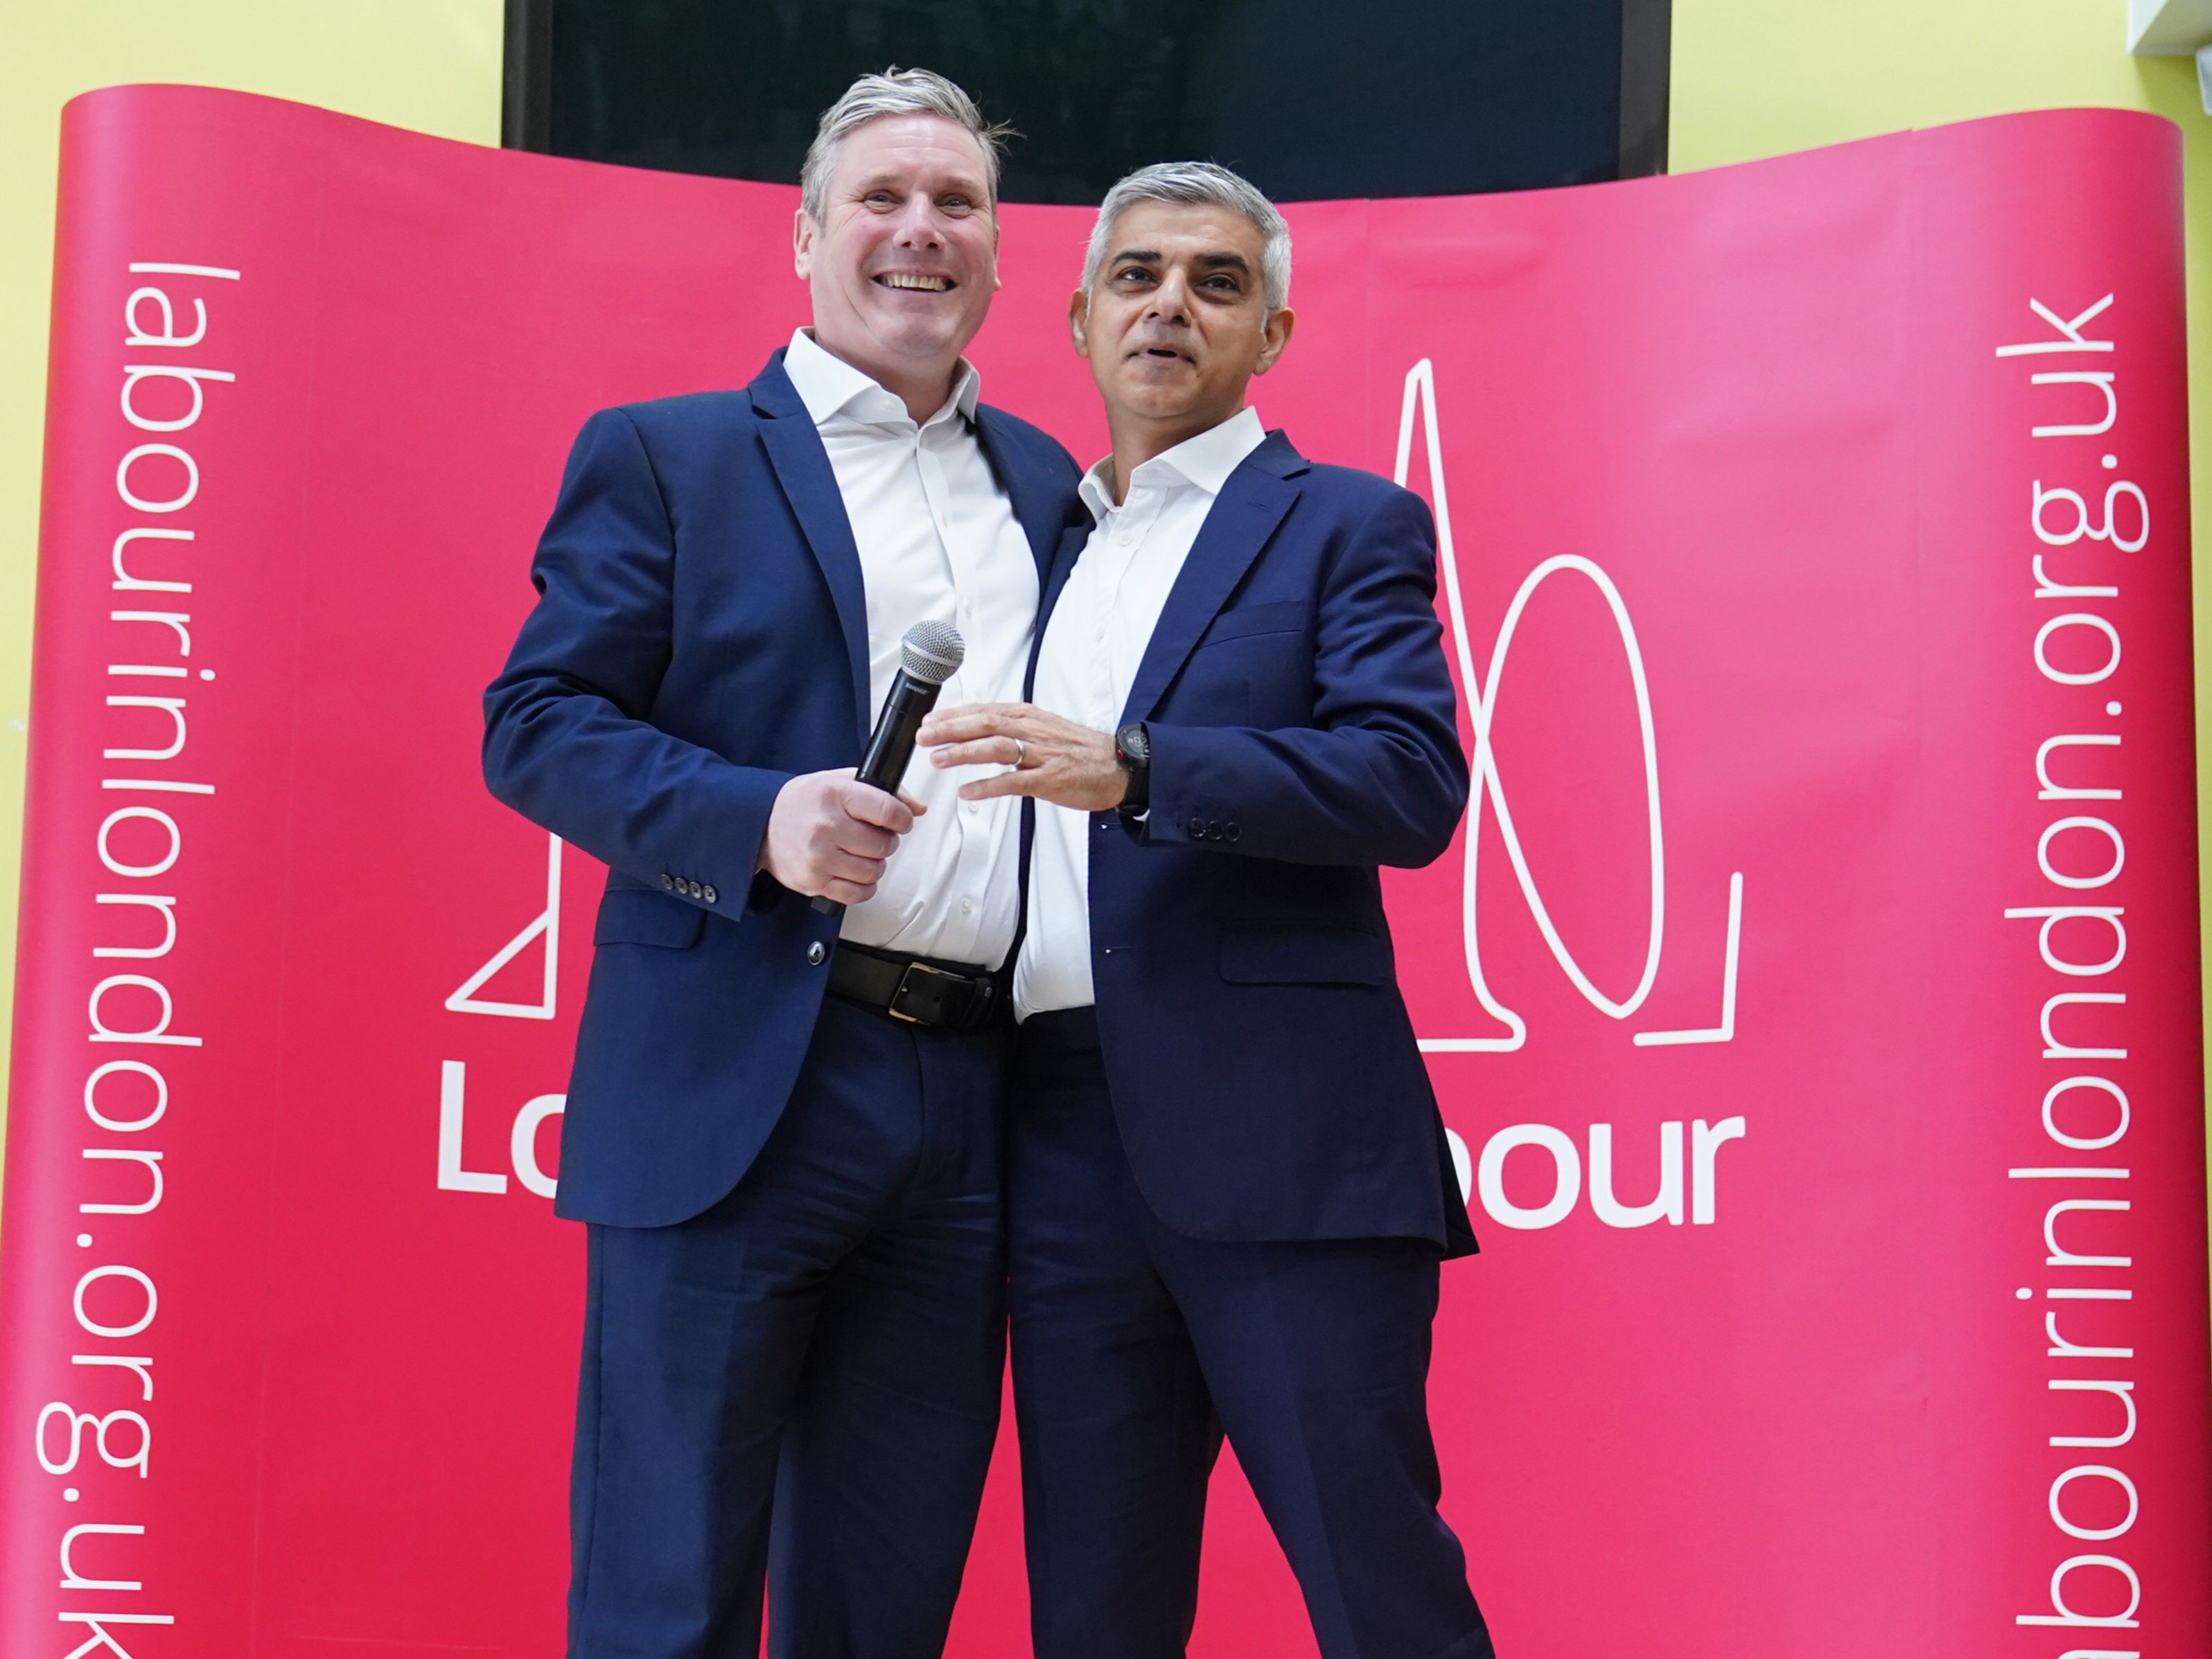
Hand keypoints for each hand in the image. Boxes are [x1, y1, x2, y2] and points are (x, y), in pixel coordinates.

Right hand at [757, 768, 922, 905]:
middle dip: (886, 842)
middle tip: (874, 837)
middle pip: (883, 845)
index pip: (888, 811)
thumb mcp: (840, 781)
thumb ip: (884, 791)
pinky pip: (856, 894)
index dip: (902, 819)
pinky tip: (855, 872)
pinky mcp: (813, 881)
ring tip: (861, 853)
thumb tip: (917, 808)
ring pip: (873, 872)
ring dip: (875, 865)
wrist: (761, 823)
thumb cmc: (804, 802)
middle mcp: (826, 827)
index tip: (900, 821)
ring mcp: (818, 858)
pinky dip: (864, 886)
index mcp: (835, 795)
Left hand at [917, 703, 1127, 810]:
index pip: (984, 710)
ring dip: (963, 753)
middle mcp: (1032, 730)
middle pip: (985, 724)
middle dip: (950, 729)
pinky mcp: (1049, 779)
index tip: (928, 721)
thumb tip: (975, 729)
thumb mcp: (1042, 728)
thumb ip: (1011, 728)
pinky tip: (968, 793)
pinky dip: (987, 786)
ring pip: (995, 748)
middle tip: (923, 736)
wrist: (1117, 765)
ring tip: (937, 760)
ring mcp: (1041, 754)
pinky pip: (1013, 782)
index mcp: (1028, 716)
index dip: (953, 715)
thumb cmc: (1077, 749)